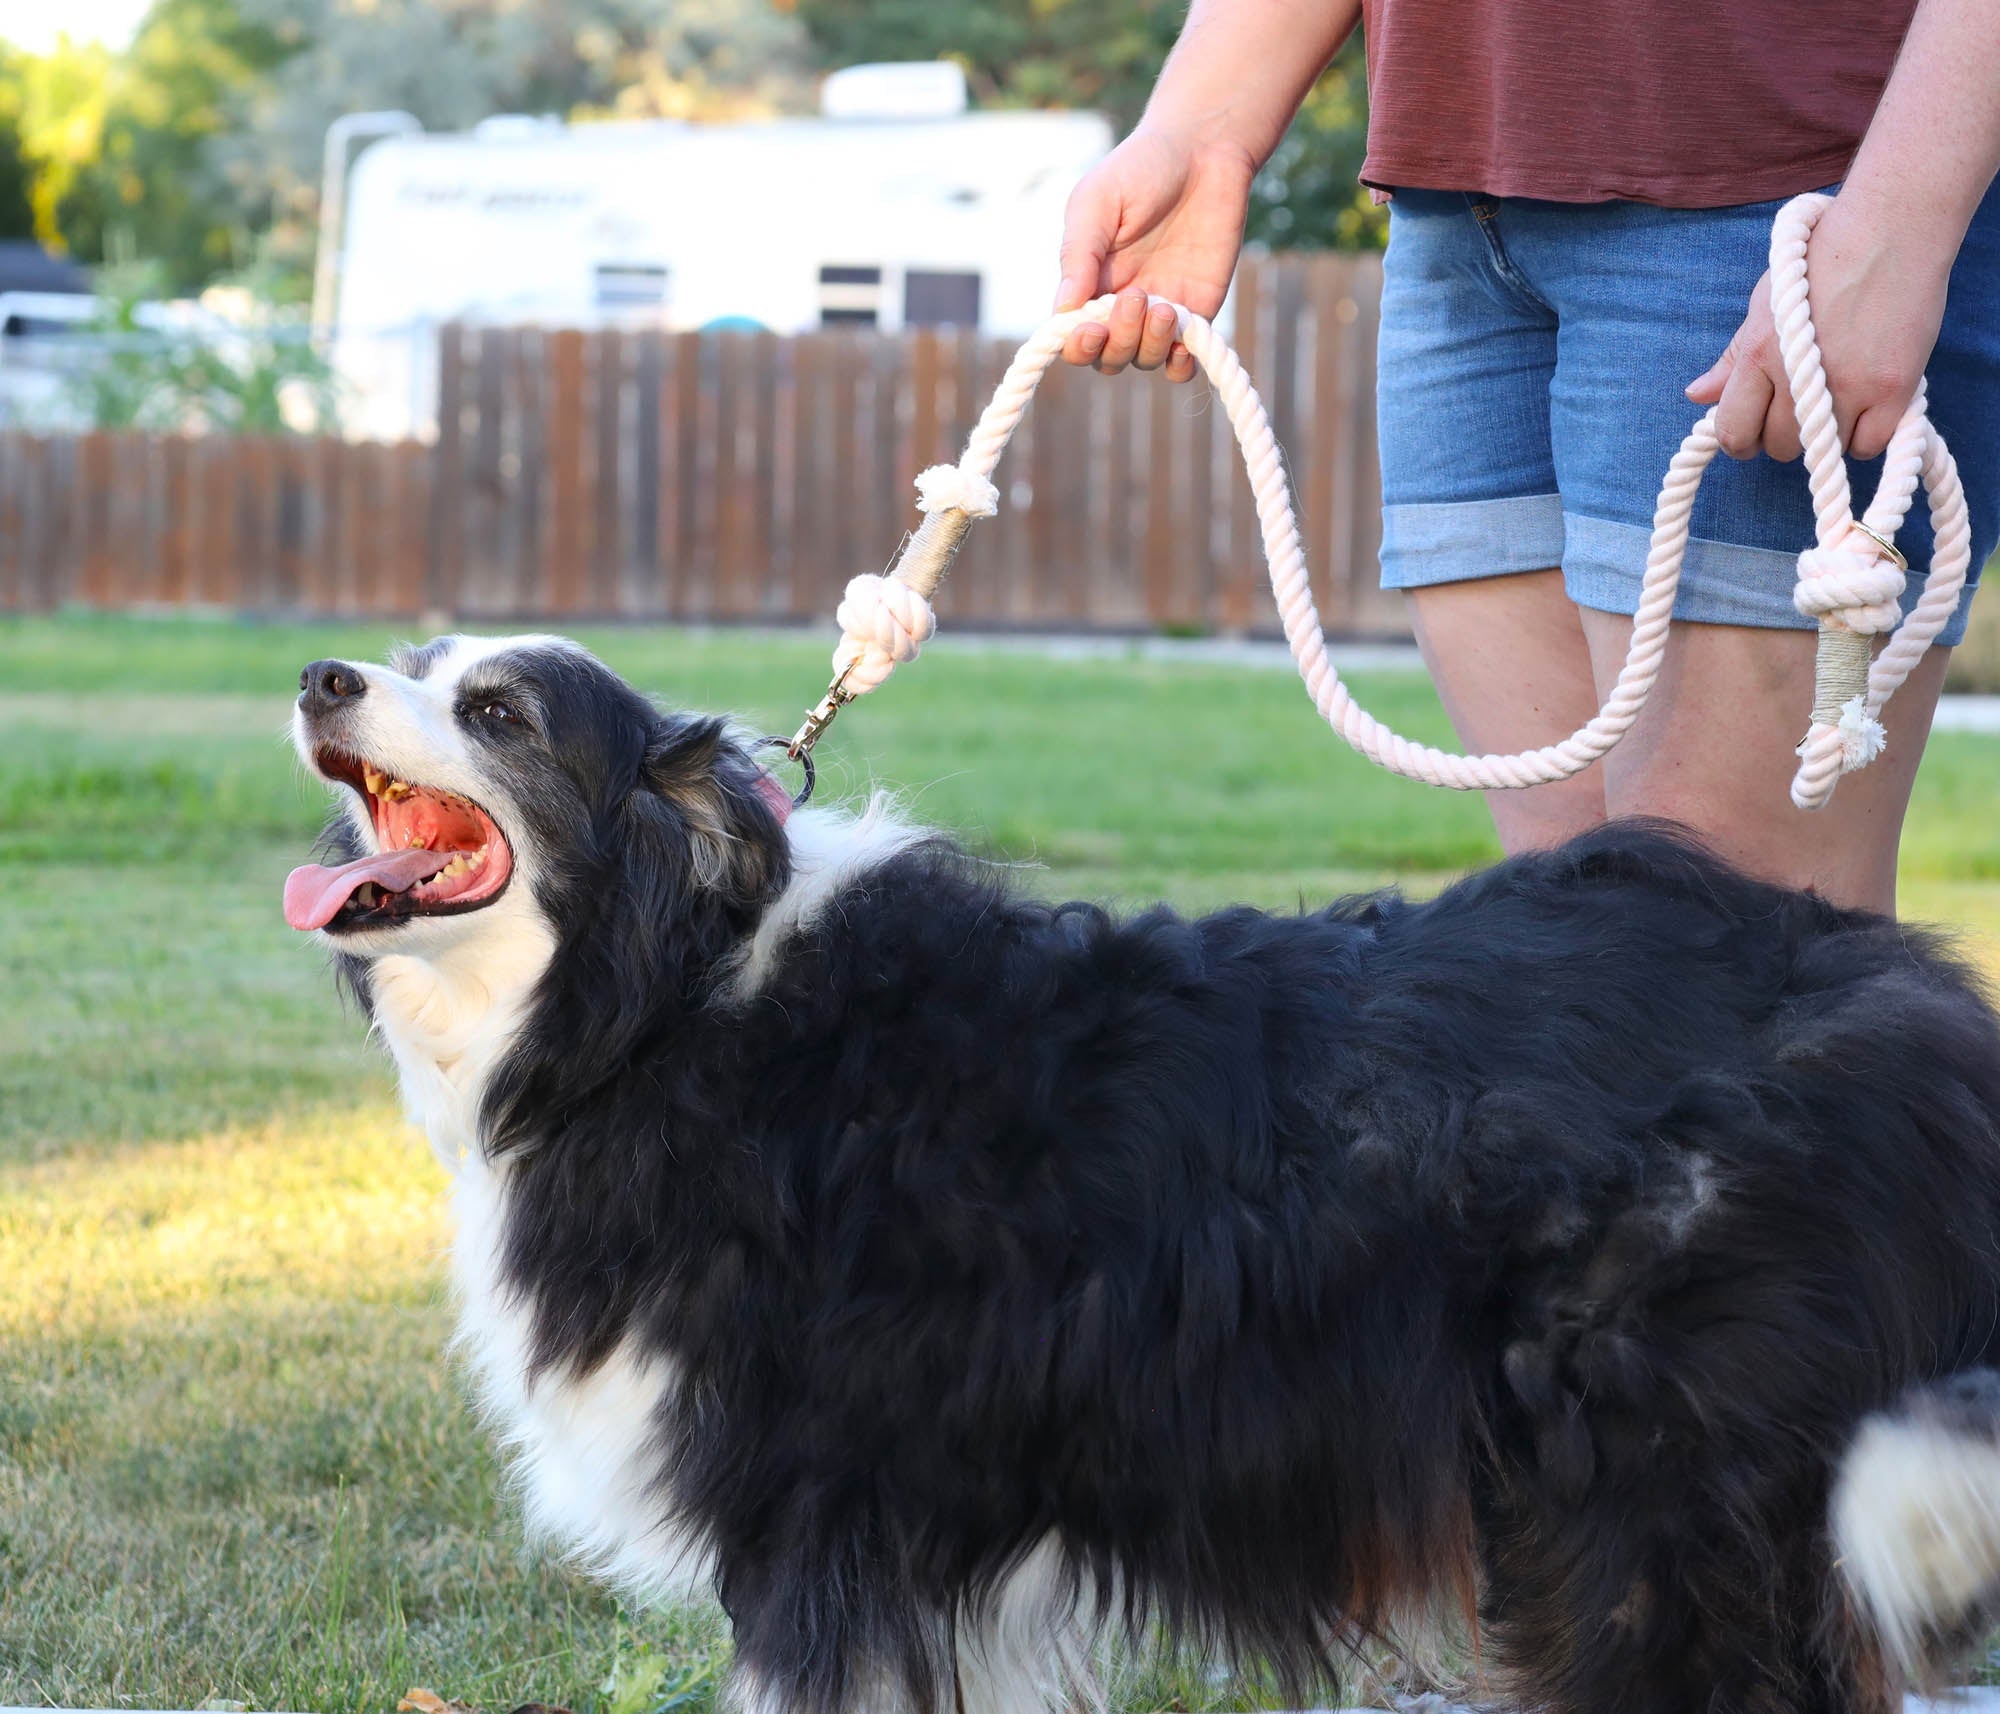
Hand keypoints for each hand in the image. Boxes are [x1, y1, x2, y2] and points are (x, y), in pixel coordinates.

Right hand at [1053, 127, 1256, 381]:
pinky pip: (1183, 360)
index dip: (1078, 345)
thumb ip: (1078, 253)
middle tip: (1136, 296)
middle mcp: (1119, 304)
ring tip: (1164, 307)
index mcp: (1088, 282)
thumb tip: (1062, 311)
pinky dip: (1180, 365)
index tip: (1090, 328)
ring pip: (1144, 359)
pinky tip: (1184, 344)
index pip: (1073, 336)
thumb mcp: (1096, 202)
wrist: (1204, 149)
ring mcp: (1159, 311)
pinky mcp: (1197, 311)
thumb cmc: (1141, 167)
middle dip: (1118, 340)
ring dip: (1150, 345)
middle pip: (1108, 356)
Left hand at [1686, 196, 1951, 463]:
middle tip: (1802, 408)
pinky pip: (1867, 446)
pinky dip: (1865, 437)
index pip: (1732, 430)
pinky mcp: (1893, 389)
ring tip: (1839, 399)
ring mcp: (1848, 386)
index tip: (1753, 434)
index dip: (1740, 440)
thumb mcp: (1766, 303)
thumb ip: (1733, 358)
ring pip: (1821, 450)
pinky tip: (1868, 408)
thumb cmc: (1823, 261)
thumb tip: (1695, 396)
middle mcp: (1797, 377)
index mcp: (1759, 354)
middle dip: (1784, 435)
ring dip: (1826, 436)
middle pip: (1777, 446)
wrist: (1893, 227)